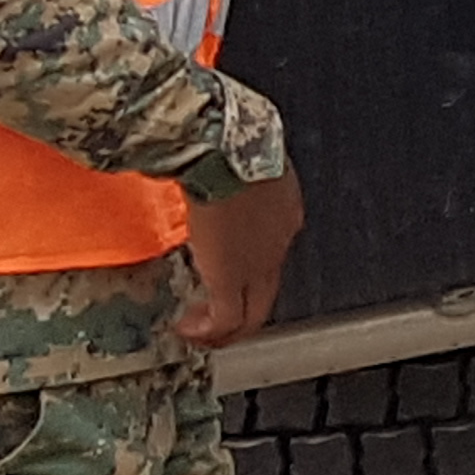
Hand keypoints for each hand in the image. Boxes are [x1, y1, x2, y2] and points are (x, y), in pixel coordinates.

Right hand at [173, 169, 304, 349]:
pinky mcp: (232, 278)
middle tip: (215, 322)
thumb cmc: (232, 142)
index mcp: (285, 210)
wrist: (226, 151)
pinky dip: (209, 332)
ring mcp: (260, 264)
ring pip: (253, 313)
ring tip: (199, 331)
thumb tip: (209, 175)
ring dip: (223, 328)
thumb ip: (233, 177)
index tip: (224, 268)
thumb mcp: (244, 160)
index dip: (248, 268)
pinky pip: (227, 319)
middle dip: (242, 312)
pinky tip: (189, 329)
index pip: (272, 250)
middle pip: (268, 291)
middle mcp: (279, 241)